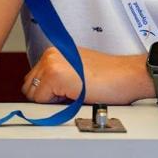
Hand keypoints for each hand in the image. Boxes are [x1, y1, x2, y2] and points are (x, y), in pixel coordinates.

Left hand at [22, 46, 151, 104]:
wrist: (127, 75)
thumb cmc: (109, 76)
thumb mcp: (77, 69)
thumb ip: (58, 75)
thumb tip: (44, 91)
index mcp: (54, 52)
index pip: (34, 80)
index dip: (49, 93)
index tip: (66, 92)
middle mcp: (50, 54)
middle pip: (30, 87)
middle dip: (47, 96)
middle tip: (71, 94)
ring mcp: (51, 63)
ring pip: (34, 94)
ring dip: (51, 100)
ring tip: (74, 93)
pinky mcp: (55, 74)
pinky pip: (42, 100)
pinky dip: (56, 104)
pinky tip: (75, 95)